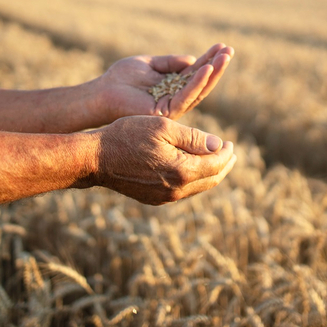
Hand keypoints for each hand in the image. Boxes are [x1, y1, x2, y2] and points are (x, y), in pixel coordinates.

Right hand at [87, 116, 235, 204]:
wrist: (96, 159)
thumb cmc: (128, 136)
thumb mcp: (163, 128)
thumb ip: (194, 138)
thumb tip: (219, 146)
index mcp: (182, 171)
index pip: (216, 164)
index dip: (226, 153)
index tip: (231, 143)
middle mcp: (176, 190)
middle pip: (211, 180)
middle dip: (224, 166)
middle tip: (230, 153)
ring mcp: (164, 198)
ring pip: (198, 188)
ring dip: (210, 174)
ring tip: (215, 160)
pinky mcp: (154, 199)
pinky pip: (182, 191)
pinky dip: (193, 180)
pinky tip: (192, 169)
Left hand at [97, 43, 233, 121]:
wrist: (102, 92)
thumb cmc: (121, 78)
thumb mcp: (149, 63)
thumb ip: (170, 62)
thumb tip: (193, 59)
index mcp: (172, 86)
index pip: (195, 73)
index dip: (209, 59)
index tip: (222, 46)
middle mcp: (175, 98)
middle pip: (202, 83)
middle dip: (216, 67)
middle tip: (230, 51)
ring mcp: (172, 107)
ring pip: (198, 90)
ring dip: (212, 73)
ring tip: (224, 57)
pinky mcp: (165, 112)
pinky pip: (185, 96)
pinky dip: (196, 83)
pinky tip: (206, 69)